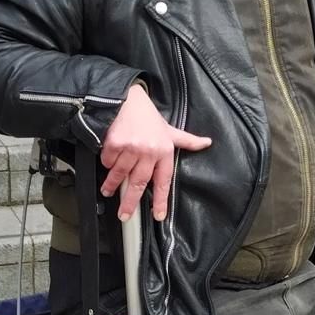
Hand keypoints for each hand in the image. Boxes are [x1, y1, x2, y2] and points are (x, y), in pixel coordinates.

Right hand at [100, 86, 212, 221]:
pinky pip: (108, 161)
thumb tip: (207, 143)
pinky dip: (107, 162)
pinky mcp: (115, 143)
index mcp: (164, 151)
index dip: (161, 199)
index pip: (164, 180)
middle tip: (125, 215)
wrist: (126, 98)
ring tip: (107, 191)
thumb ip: (187, 140)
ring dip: (112, 185)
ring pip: (120, 174)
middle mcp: (149, 151)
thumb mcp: (169, 129)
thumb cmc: (147, 117)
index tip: (158, 215)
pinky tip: (108, 160)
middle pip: (139, 183)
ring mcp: (131, 148)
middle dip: (130, 202)